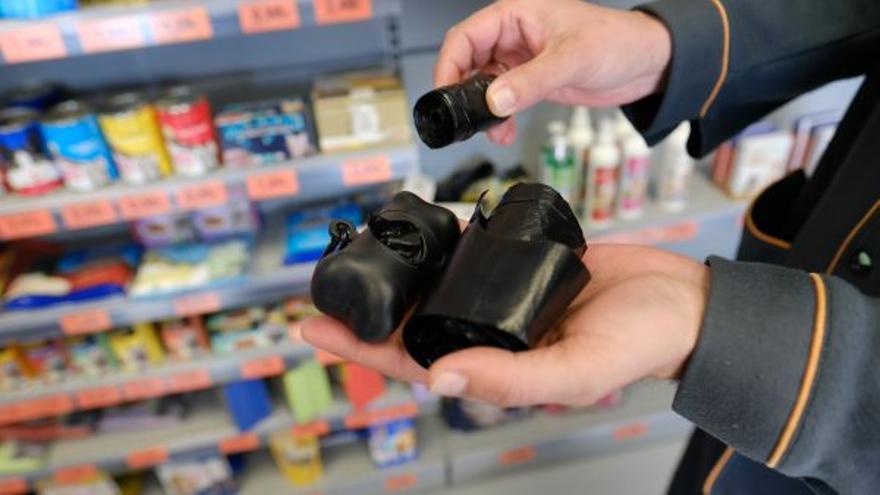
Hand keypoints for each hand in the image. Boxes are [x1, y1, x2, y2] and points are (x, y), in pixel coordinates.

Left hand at [302, 244, 708, 406]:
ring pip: (439, 289)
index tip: (315, 329)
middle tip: (321, 288)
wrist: (681, 300)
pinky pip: (474, 256)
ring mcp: (505, 297)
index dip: (362, 350)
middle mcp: (493, 334)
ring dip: (400, 277)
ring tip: (359, 257)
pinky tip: (418, 236)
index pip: (412, 363)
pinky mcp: (523, 263)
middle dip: (368, 311)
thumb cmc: (639, 345)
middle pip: (414, 323)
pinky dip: (443, 248)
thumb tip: (435, 378)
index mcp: (496, 367)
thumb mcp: (574, 370)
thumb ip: (507, 379)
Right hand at [435, 0, 671, 144]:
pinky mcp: (532, 81)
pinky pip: (503, 100)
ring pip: (483, 85)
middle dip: (464, 93)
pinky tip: (505, 130)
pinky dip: (499, 118)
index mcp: (516, 15)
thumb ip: (531, 81)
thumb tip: (496, 100)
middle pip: (468, 62)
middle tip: (466, 118)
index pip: (464, 37)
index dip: (449, 65)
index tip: (445, 94)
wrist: (648, 63)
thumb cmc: (618, 41)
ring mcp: (521, 60)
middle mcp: (513, 36)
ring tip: (493, 129)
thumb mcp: (572, 59)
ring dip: (483, 111)